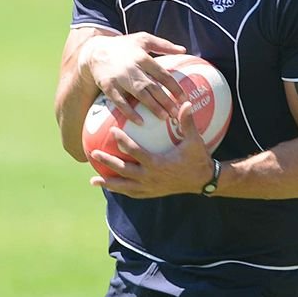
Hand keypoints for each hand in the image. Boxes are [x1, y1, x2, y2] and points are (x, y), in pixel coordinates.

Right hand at [78, 31, 187, 123]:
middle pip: (152, 86)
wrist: (95, 51)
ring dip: (152, 107)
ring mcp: (119, 78)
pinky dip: (130, 112)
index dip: (174, 87)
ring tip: (164, 117)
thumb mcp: (143, 39)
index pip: (162, 74)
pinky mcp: (107, 86)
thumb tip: (183, 50)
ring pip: (139, 94)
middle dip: (166, 100)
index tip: (183, 98)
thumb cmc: (123, 46)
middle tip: (177, 113)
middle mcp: (132, 67)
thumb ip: (164, 45)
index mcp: (142, 56)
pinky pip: (120, 102)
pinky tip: (140, 122)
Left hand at [89, 101, 215, 197]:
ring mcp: (150, 188)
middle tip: (94, 154)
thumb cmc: (198, 159)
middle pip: (124, 170)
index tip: (112, 131)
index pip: (135, 152)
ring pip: (124, 187)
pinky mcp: (152, 194)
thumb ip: (187, 122)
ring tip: (93, 180)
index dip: (123, 141)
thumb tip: (186, 102)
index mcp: (158, 164)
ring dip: (108, 184)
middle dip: (107, 163)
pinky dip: (121, 190)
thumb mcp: (194, 140)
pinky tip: (111, 187)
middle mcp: (150, 178)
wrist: (204, 181)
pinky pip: (132, 193)